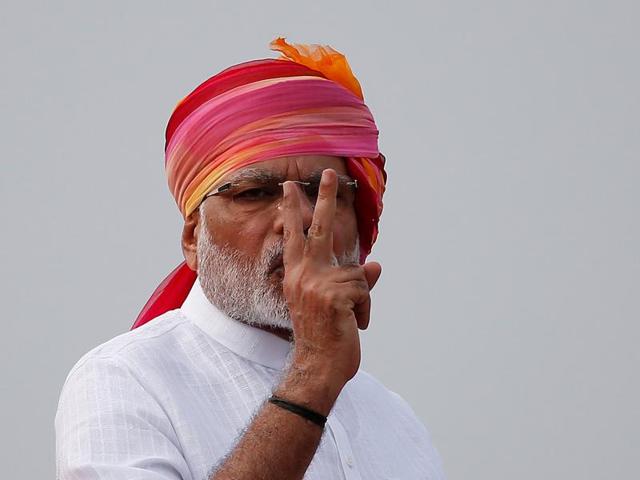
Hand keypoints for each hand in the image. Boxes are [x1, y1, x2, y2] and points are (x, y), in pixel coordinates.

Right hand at [281, 169, 381, 399]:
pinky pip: (364, 289)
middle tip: (330, 173)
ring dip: (361, 299)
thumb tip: (375, 264)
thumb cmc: (323, 337)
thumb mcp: (329, 305)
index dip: (293, 211)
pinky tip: (354, 326)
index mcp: (297, 275)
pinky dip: (365, 310)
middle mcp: (303, 275)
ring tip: (350, 321)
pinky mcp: (334, 295)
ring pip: (358, 273)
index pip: (295, 237)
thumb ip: (349, 281)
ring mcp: (316, 284)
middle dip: (324, 198)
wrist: (316, 368)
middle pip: (319, 228)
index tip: (291, 188)